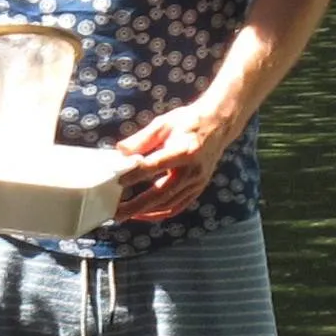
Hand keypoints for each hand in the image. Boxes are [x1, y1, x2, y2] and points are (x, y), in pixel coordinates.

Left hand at [113, 99, 237, 221]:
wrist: (218, 125)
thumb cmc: (188, 121)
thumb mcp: (164, 124)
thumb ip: (142, 139)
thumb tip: (120, 151)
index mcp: (185, 151)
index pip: (156, 166)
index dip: (136, 175)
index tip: (118, 181)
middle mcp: (193, 170)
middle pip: (162, 193)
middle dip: (137, 205)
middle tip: (116, 212)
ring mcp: (197, 182)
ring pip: (169, 204)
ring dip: (145, 212)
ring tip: (124, 214)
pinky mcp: (198, 188)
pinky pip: (178, 207)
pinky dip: (160, 213)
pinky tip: (143, 214)